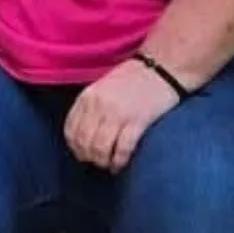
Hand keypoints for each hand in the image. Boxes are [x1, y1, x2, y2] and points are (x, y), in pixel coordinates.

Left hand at [63, 58, 180, 171]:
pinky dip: (119, 161)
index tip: (81, 154)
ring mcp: (117, 113)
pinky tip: (120, 164)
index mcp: (88, 96)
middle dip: (88, 157)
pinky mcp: (137, 121)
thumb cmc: (133, 79)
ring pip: (100, 149)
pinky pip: (122, 149)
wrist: (162, 67)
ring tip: (108, 165)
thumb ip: (91, 107)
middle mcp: (99, 105)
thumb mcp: (102, 88)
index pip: (70, 130)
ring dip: (103, 162)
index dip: (74, 147)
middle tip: (96, 163)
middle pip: (84, 142)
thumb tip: (83, 135)